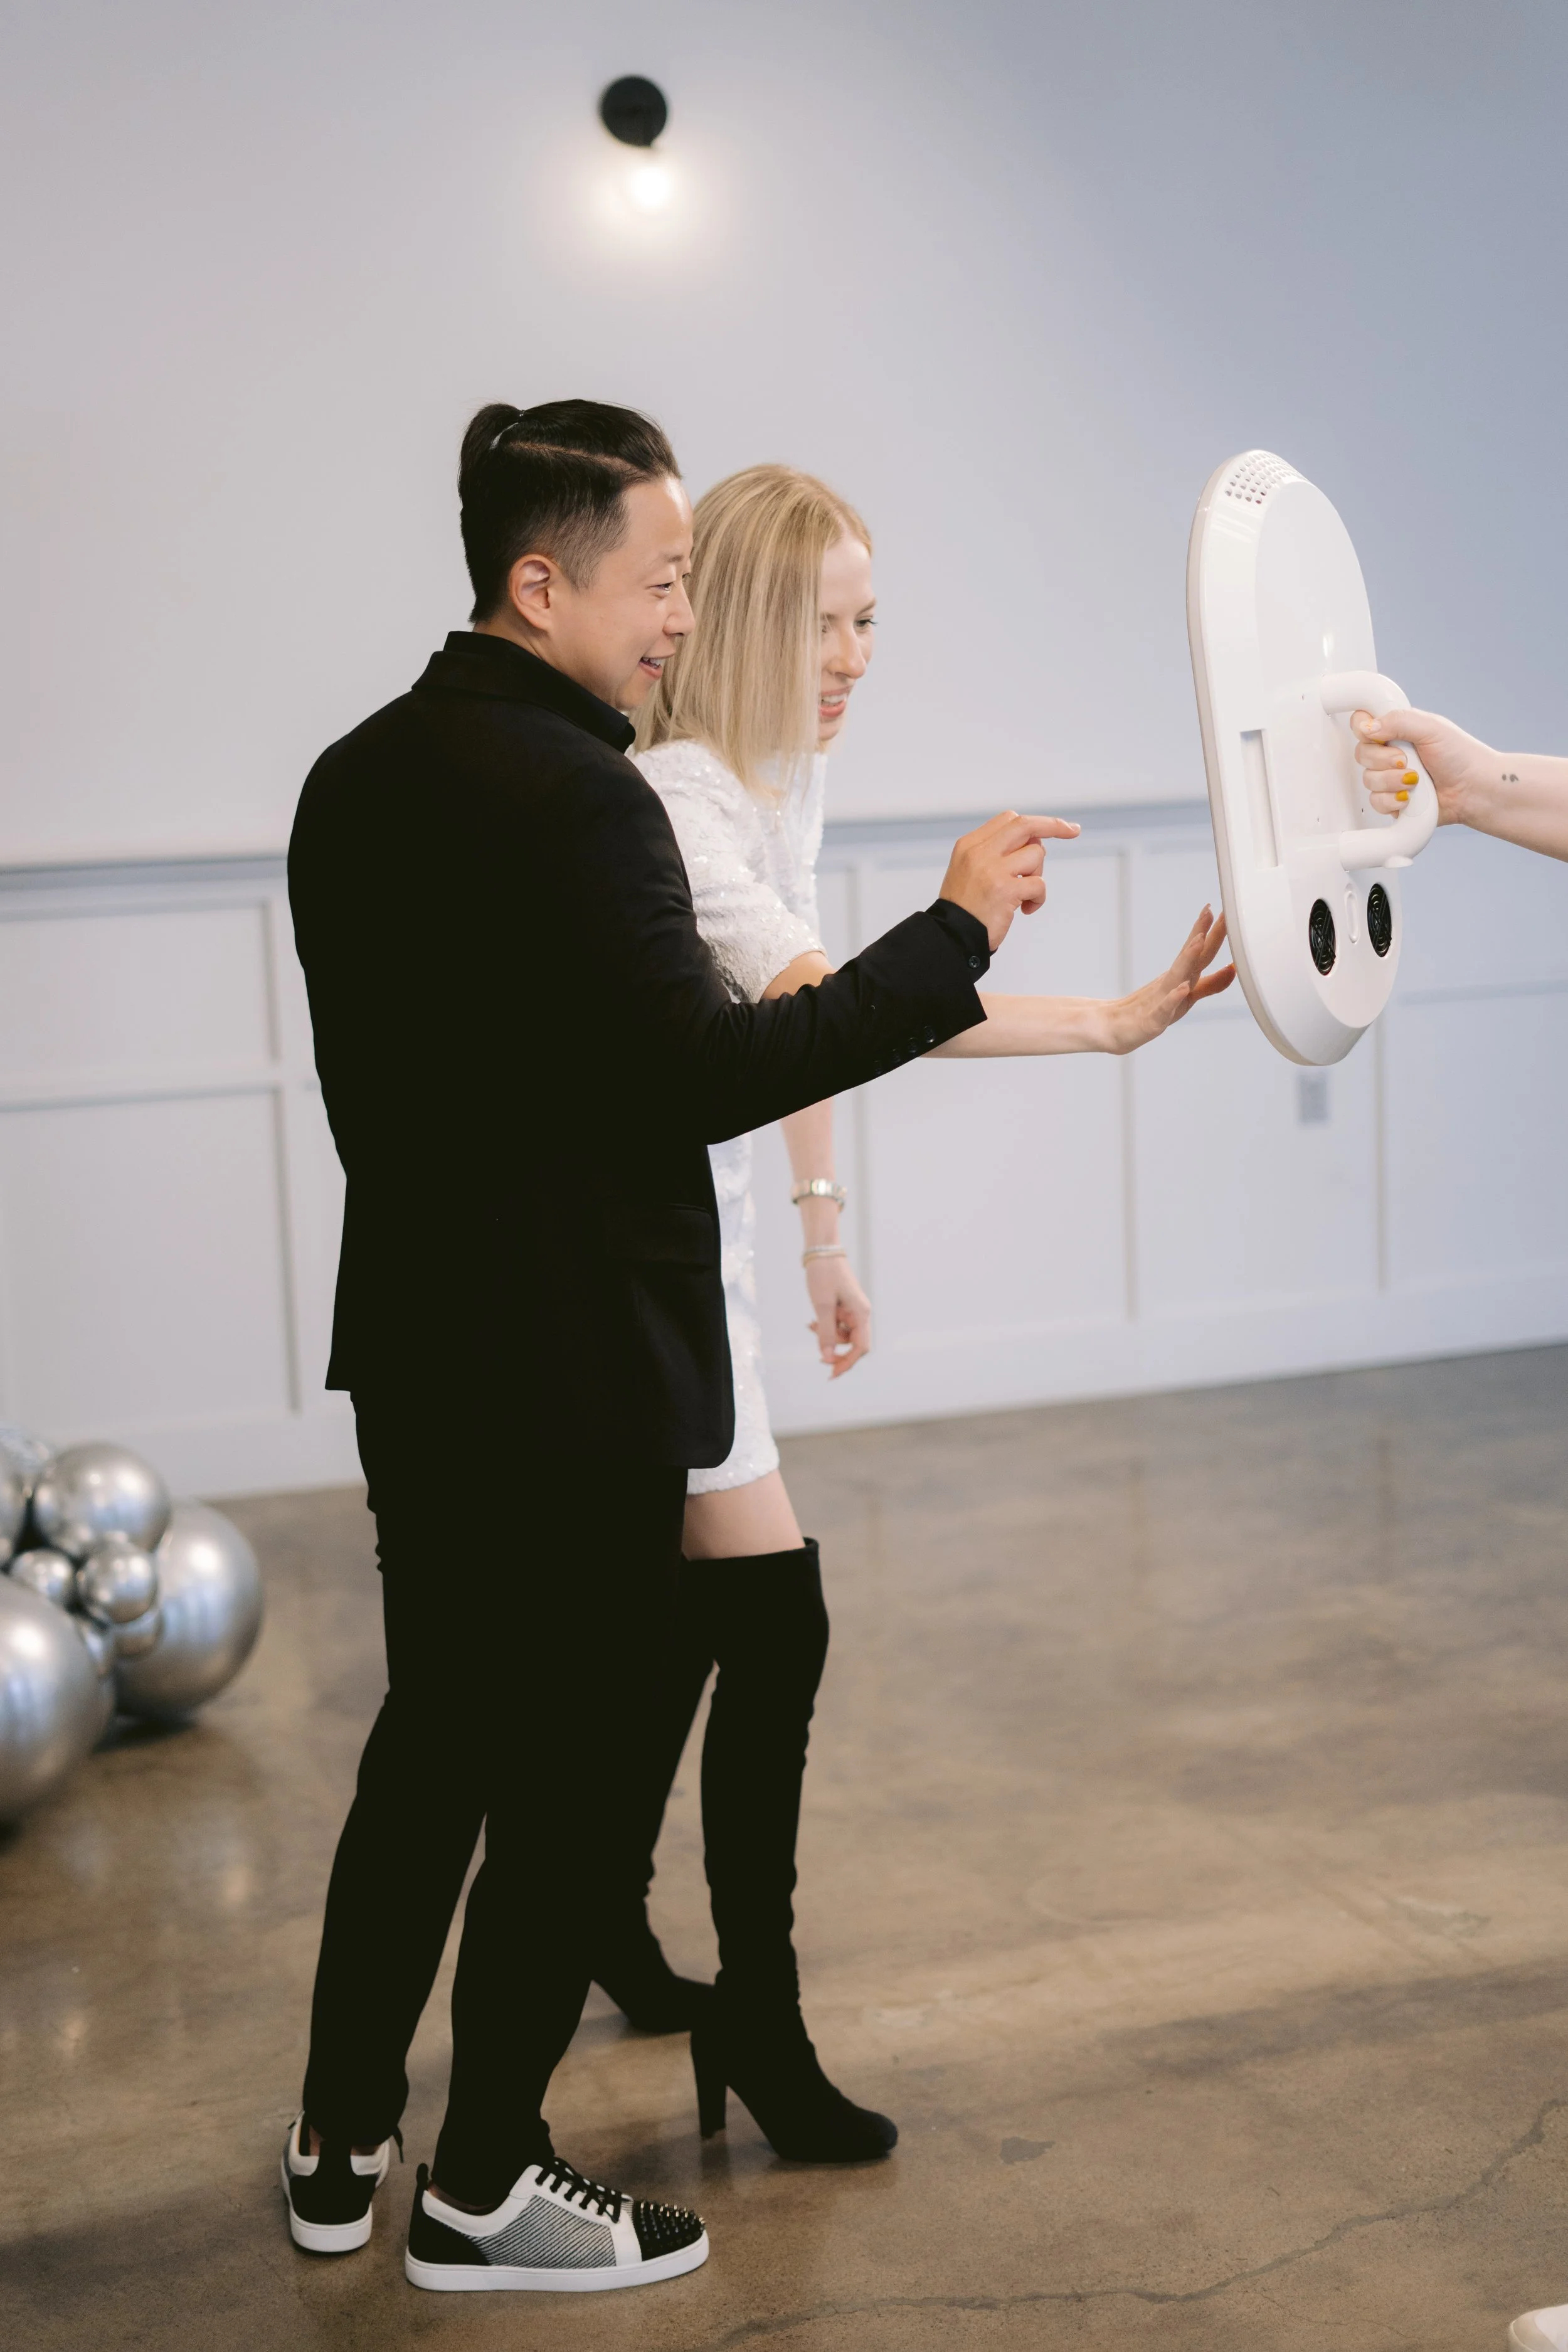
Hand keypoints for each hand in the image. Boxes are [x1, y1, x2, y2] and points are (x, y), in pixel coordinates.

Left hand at [805, 1255, 871, 1377]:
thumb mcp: (822, 1306)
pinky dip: (826, 1327)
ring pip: (843, 1335)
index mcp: (861, 1313)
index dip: (848, 1362)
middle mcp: (860, 1313)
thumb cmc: (824, 1275)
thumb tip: (827, 1358)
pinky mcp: (844, 1307)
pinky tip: (812, 1321)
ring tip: (811, 1325)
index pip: (861, 1347)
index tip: (832, 1374)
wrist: (821, 1250)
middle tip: (819, 1357)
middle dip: (835, 1350)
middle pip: (853, 1344)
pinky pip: (837, 1325)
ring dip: (828, 1336)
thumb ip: (826, 1333)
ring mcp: (853, 1310)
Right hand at [939, 811, 1080, 950]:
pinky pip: (1039, 885)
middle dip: (1054, 826)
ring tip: (1023, 893)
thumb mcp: (969, 869)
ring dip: (1037, 874)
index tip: (1055, 826)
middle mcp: (980, 852)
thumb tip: (1034, 842)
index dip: (1034, 822)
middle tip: (1073, 830)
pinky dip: (1038, 898)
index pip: (1008, 820)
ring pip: (1036, 854)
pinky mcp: (1005, 890)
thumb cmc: (964, 908)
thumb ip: (995, 852)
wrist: (951, 937)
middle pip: (1025, 825)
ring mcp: (992, 870)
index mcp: (970, 844)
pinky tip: (1026, 909)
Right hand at [1103, 904, 1233, 1051]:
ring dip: (1188, 957)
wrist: (1114, 1030)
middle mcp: (1170, 983)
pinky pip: (1164, 1008)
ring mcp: (1160, 1000)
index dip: (1212, 931)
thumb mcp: (1187, 997)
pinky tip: (1183, 988)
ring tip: (1199, 939)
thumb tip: (1233, 969)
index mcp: (1180, 976)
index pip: (1199, 950)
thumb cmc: (1153, 1011)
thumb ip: (1211, 984)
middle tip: (1211, 911)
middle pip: (1190, 956)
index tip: (1222, 909)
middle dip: (1202, 933)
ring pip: (1177, 976)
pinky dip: (1174, 998)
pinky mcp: (1152, 1021)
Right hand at [1353, 706, 1492, 825]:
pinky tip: (1410, 797)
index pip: (1363, 723)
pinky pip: (1376, 801)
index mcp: (1398, 729)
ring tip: (1416, 781)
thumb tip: (1367, 727)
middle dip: (1385, 760)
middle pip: (1362, 754)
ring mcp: (1390, 777)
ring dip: (1392, 782)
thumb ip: (1398, 721)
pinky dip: (1394, 800)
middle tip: (1407, 761)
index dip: (1364, 729)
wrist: (1474, 791)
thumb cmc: (1462, 757)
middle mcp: (1391, 752)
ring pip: (1368, 780)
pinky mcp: (1392, 800)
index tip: (1380, 736)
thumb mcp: (1431, 728)